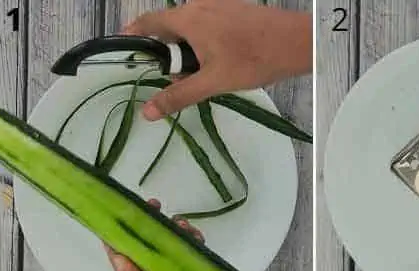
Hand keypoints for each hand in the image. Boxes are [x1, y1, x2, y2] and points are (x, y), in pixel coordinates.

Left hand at [105, 200, 204, 270]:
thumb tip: (119, 257)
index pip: (126, 255)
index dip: (123, 231)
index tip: (125, 210)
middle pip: (150, 245)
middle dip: (152, 223)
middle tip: (156, 205)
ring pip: (173, 246)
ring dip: (176, 230)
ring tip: (183, 225)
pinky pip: (195, 254)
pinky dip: (195, 242)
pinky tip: (197, 238)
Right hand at [123, 0, 312, 119]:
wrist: (294, 44)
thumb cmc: (252, 60)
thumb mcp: (212, 82)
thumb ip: (179, 96)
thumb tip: (148, 111)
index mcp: (187, 18)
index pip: (148, 23)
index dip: (133, 36)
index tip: (124, 52)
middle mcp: (198, 5)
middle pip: (170, 28)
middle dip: (168, 54)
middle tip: (173, 80)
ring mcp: (217, 5)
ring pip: (191, 29)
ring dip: (189, 52)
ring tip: (201, 76)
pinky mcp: (233, 10)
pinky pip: (208, 26)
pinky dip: (204, 44)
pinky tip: (220, 64)